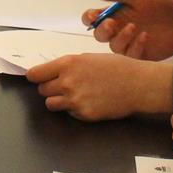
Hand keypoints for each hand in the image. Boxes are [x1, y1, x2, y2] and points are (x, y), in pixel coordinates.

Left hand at [25, 53, 172, 119]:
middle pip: (42, 90)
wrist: (138, 84)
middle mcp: (67, 82)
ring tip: (73, 95)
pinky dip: (74, 109)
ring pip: (51, 104)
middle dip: (50, 88)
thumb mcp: (89, 58)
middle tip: (63, 86)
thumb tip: (52, 72)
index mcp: (67, 64)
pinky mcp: (83, 114)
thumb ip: (68, 66)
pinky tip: (88, 101)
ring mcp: (74, 100)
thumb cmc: (117, 67)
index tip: (37, 78)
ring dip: (58, 100)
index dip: (36, 77)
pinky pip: (68, 113)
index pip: (35, 74)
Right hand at [80, 0, 172, 59]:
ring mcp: (128, 43)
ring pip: (114, 47)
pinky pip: (130, 56)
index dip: (89, 18)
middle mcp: (118, 30)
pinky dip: (135, 46)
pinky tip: (145, 37)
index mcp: (114, 14)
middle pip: (99, 35)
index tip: (94, 16)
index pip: (92, 19)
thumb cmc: (160, 5)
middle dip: (103, 30)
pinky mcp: (139, 55)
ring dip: (121, 38)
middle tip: (112, 24)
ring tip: (134, 28)